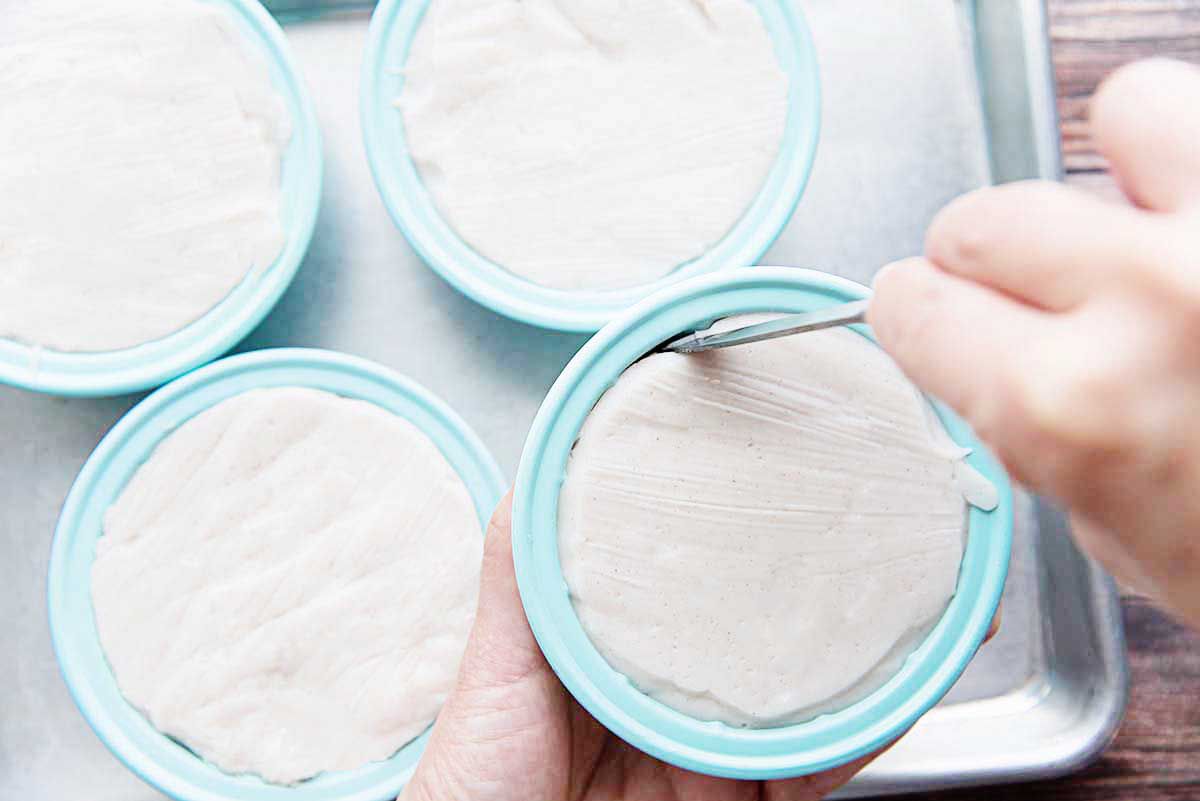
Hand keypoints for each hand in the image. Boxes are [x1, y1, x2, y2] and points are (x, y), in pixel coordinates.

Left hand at [401, 496, 888, 800]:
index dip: (722, 557)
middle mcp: (662, 704)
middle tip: (841, 557)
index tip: (757, 507)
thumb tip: (531, 486)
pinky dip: (844, 750)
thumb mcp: (494, 663)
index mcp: (612, 657)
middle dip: (797, 611)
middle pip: (746, 649)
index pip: (679, 596)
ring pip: (787, 710)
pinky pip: (800, 778)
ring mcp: (698, 758)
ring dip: (838, 677)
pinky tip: (869, 716)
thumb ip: (517, 579)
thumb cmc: (474, 775)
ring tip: (873, 629)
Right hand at [869, 58, 1199, 625]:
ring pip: (1120, 107)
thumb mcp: (1130, 543)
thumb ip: (1045, 436)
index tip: (937, 318)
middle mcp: (1146, 297)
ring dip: (1126, 168)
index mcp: (1069, 408)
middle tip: (1052, 295)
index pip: (910, 304)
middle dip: (999, 262)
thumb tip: (996, 365)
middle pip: (982, 218)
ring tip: (1164, 224)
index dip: (920, 318)